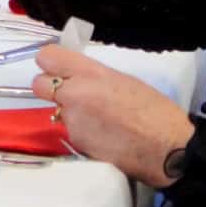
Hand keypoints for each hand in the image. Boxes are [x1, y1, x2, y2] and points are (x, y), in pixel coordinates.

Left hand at [33, 45, 194, 186]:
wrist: (167, 149)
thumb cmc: (155, 111)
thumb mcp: (124, 81)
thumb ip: (94, 76)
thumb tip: (76, 78)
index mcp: (91, 73)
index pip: (47, 56)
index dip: (51, 62)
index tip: (58, 67)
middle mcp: (75, 93)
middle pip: (38, 84)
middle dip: (50, 87)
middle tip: (70, 93)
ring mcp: (73, 120)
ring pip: (56, 110)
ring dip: (70, 112)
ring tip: (99, 119)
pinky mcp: (76, 143)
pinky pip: (71, 131)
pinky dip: (82, 132)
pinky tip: (103, 135)